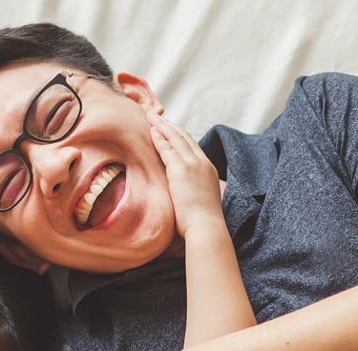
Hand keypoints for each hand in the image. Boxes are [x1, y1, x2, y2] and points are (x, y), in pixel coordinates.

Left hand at [147, 111, 224, 238]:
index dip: (179, 134)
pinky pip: (167, 149)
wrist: (206, 227)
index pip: (192, 145)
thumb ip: (194, 189)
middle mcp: (201, 162)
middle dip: (169, 125)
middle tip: (156, 115)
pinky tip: (150, 130)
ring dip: (162, 125)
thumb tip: (185, 193)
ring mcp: (192, 164)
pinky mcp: (181, 170)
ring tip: (150, 116)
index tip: (168, 128)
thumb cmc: (202, 221)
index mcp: (207, 168)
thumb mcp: (201, 199)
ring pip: (175, 138)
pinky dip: (158, 138)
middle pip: (184, 137)